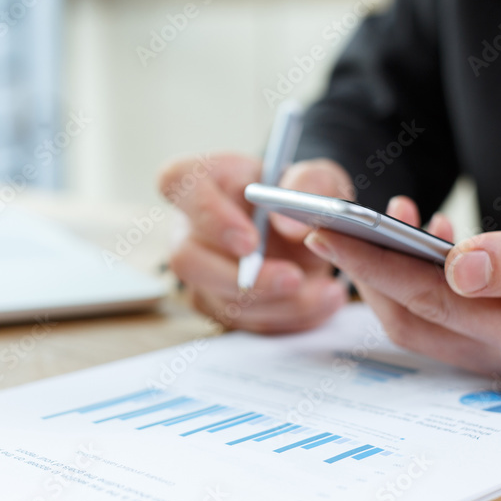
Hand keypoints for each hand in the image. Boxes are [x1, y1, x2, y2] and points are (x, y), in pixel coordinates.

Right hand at [158, 154, 353, 332]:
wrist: (304, 232)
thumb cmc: (297, 195)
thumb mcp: (318, 178)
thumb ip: (310, 184)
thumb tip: (290, 226)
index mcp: (203, 178)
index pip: (175, 183)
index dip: (208, 215)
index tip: (250, 240)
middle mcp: (190, 227)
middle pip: (188, 260)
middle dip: (243, 278)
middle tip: (293, 279)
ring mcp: (200, 272)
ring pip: (220, 299)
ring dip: (277, 303)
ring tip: (325, 291)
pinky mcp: (218, 305)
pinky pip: (246, 322)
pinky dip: (289, 317)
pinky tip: (322, 300)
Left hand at [304, 199, 500, 388]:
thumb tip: (455, 262)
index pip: (428, 299)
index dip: (371, 263)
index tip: (326, 231)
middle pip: (414, 321)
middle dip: (370, 272)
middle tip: (339, 223)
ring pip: (430, 322)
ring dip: (399, 276)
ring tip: (391, 218)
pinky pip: (459, 317)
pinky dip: (433, 283)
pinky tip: (438, 243)